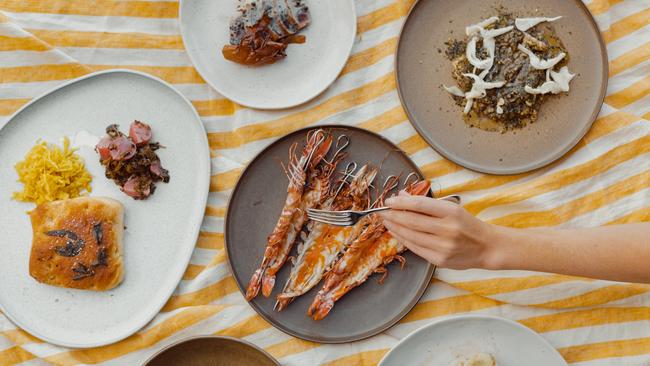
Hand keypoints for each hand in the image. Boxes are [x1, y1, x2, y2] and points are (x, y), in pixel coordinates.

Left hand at [379, 191, 499, 269]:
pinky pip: (415, 248)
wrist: (486, 247)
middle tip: (381, 212)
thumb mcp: (451, 208)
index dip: (401, 202)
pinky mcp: (439, 260)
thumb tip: (402, 196)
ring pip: (410, 236)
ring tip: (386, 221)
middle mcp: (447, 230)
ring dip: (395, 228)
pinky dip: (403, 239)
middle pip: (411, 221)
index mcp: (451, 213)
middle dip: (392, 215)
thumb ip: (426, 204)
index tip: (389, 201)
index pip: (420, 205)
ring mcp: (443, 247)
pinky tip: (397, 233)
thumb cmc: (467, 225)